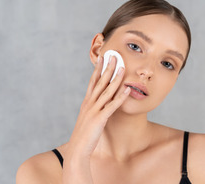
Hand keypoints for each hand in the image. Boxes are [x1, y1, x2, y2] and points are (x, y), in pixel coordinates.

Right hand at [63, 55, 129, 182]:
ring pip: (107, 91)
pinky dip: (121, 96)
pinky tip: (127, 89)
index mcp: (86, 102)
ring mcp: (94, 110)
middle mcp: (89, 103)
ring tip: (123, 67)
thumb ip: (93, 109)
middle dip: (107, 68)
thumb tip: (98, 103)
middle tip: (113, 56)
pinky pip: (112, 105)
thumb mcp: (87, 118)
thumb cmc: (84, 135)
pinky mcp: (100, 119)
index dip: (98, 69)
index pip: (93, 82)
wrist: (77, 149)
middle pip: (99, 82)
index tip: (102, 58)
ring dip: (115, 78)